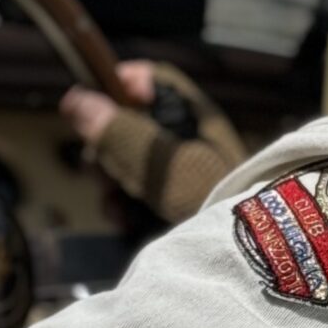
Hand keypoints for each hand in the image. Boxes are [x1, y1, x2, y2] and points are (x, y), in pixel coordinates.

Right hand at [57, 60, 243, 226]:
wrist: (251, 247)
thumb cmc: (210, 195)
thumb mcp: (161, 163)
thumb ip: (119, 132)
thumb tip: (76, 99)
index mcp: (192, 113)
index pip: (152, 80)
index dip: (118, 85)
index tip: (91, 107)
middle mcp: (189, 135)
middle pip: (133, 123)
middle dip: (107, 147)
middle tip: (97, 167)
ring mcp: (185, 168)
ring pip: (133, 161)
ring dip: (113, 182)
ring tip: (114, 205)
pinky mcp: (180, 199)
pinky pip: (143, 191)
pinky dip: (128, 203)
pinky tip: (124, 220)